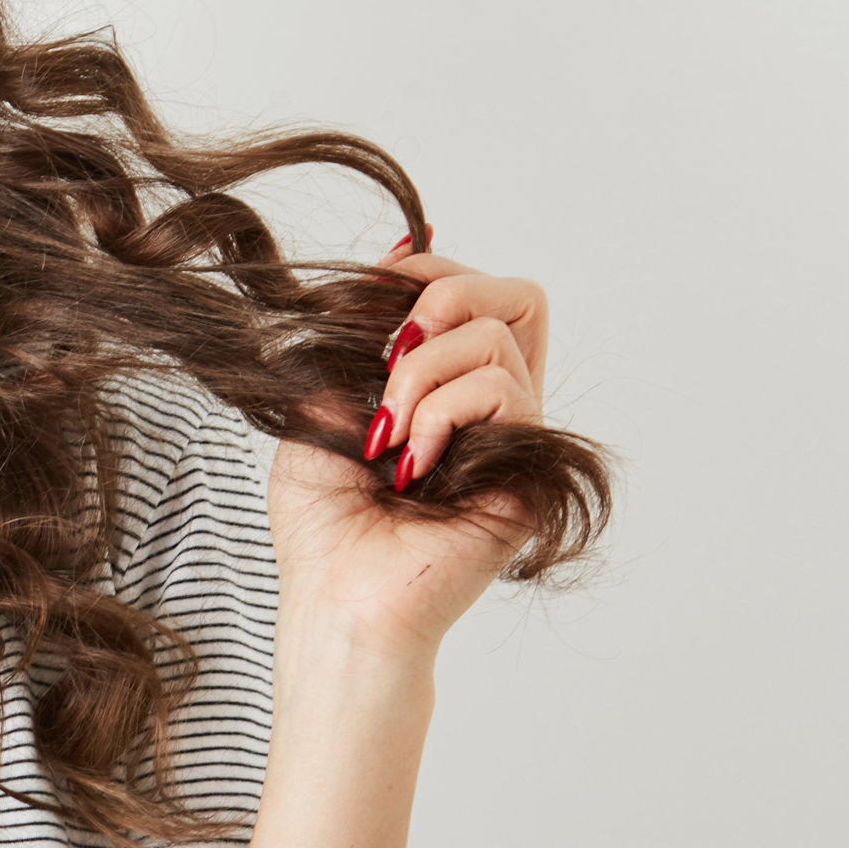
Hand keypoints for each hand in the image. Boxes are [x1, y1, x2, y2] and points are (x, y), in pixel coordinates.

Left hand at [266, 245, 551, 654]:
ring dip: (420, 374)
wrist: (335, 597)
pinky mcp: (529, 471)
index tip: (378, 286)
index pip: (480, 295)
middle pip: (519, 298)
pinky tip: (410, 466)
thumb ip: (357, 336)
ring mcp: (517, 439)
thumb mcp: (319, 403)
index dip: (434, 271)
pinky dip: (439, 413)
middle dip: (447, 295)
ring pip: (496, 340)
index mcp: (451, 390)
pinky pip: (502, 391)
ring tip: (385, 437)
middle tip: (391, 350)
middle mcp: (495, 410)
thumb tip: (397, 251)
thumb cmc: (322, 521)